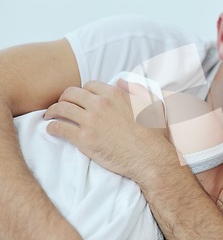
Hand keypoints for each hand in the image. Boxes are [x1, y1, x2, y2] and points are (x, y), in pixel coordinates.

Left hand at [44, 80, 169, 181]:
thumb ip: (136, 90)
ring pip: (62, 109)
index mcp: (115, 94)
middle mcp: (101, 104)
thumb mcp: (151, 104)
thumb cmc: (153, 134)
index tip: (80, 98)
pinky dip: (52, 127)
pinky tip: (52, 129)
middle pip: (71, 94)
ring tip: (51, 116)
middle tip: (62, 105)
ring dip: (53, 111)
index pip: (90, 85)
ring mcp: (91, 121)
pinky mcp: (84, 139)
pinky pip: (60, 128)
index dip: (83, 91)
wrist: (150, 158)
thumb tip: (121, 81)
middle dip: (64, 98)